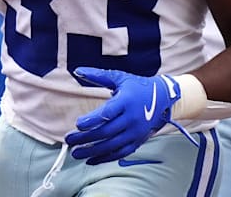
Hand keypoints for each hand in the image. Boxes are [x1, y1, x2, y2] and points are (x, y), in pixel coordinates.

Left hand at [64, 67, 180, 164]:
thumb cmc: (137, 86)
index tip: (77, 125)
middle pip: (106, 132)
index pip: (108, 113)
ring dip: (92, 151)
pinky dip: (105, 158)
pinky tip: (90, 160)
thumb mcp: (119, 78)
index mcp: (126, 101)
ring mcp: (135, 132)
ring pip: (111, 145)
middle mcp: (132, 118)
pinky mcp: (137, 141)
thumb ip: (98, 76)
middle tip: (69, 140)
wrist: (162, 97)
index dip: (92, 120)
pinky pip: (120, 153)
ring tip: (75, 153)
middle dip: (85, 138)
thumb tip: (77, 70)